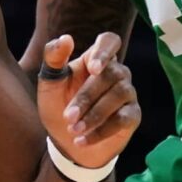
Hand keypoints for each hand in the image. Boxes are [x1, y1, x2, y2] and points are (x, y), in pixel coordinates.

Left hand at [37, 33, 139, 169]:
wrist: (66, 143)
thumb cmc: (59, 107)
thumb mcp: (49, 84)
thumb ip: (53, 59)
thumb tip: (66, 38)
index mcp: (95, 60)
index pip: (109, 41)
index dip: (104, 51)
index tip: (94, 68)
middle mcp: (116, 72)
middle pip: (110, 74)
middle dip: (87, 97)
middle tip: (68, 117)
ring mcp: (127, 93)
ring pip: (119, 95)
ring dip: (94, 115)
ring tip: (74, 130)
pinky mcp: (132, 115)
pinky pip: (123, 119)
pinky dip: (101, 131)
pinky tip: (82, 140)